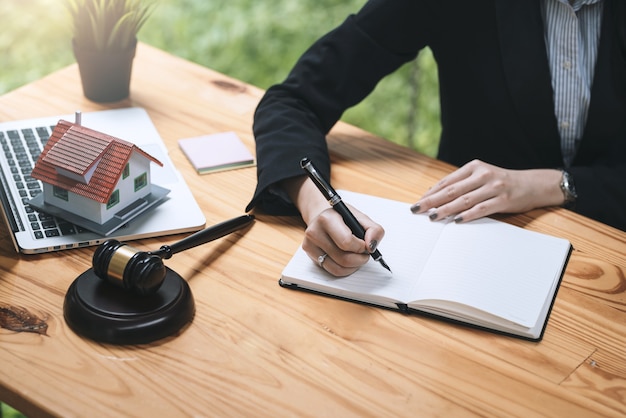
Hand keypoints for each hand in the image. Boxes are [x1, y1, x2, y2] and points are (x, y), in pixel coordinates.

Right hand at [302, 204, 383, 275]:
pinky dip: (345, 269)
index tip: (365, 244)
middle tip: (364, 253)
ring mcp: (310, 245)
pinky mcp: (310, 255)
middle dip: (360, 259)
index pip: (346, 242)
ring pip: (338, 268)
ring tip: (357, 256)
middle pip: (343, 259)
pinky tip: (348, 260)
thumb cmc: (342, 218)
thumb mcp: (361, 218)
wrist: (323, 216)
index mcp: (327, 219)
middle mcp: (315, 232)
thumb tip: (371, 246)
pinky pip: (332, 271)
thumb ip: (374, 230)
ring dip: (354, 266)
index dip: (361, 247)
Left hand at [411, 160, 563, 222]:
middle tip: (417, 209)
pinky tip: (456, 220)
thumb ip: (462, 184)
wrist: (533, 184)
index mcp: (475, 167)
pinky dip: (467, 215)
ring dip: (446, 210)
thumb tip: (435, 196)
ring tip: (433, 217)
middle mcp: (483, 175)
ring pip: (464, 200)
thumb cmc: (502, 182)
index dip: (431, 192)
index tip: (418, 202)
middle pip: (452, 190)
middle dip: (432, 201)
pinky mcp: (503, 200)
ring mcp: (493, 187)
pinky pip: (481, 209)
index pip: (447, 181)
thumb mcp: (481, 176)